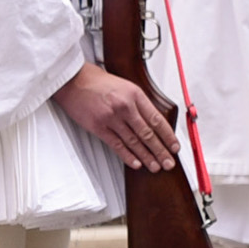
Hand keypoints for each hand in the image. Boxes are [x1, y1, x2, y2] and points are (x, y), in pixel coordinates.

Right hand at [56, 61, 178, 169]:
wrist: (74, 80)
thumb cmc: (99, 82)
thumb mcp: (126, 86)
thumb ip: (139, 104)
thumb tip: (154, 123)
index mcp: (135, 95)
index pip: (157, 119)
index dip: (168, 136)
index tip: (174, 146)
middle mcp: (125, 106)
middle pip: (147, 133)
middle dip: (161, 151)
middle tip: (169, 163)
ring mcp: (111, 118)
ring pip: (134, 142)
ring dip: (147, 156)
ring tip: (155, 167)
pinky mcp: (98, 127)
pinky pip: (117, 145)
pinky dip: (128, 156)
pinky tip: (136, 163)